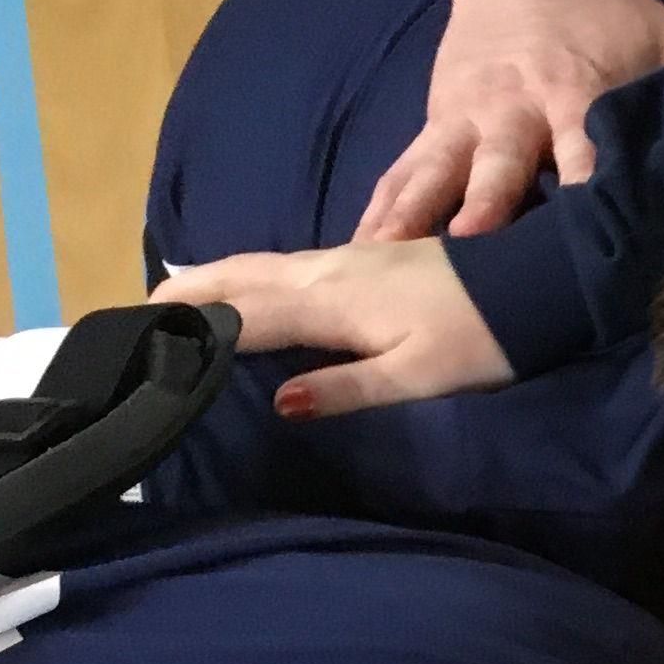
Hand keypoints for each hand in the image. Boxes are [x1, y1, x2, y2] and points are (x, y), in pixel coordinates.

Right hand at [152, 239, 515, 421]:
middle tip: (129, 315)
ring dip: (208, 280)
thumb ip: (346, 389)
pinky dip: (245, 275)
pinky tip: (240, 285)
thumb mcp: (417, 378)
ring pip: (258, 267)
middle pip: (238, 278)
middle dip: (183, 295)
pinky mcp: (362, 260)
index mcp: (331, 303)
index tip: (133, 338)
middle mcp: (327, 272)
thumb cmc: (481, 342)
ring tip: (164, 299)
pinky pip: (283, 266)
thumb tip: (278, 403)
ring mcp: (344, 260)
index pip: (241, 313)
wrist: (535, 287)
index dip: (187, 325)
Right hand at [361, 0, 663, 239]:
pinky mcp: (434, 124)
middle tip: (469, 246)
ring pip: (434, 173)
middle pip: (498, 165)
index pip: (583, 152)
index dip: (585, 191)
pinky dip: (379, 207)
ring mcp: (466, 120)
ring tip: (382, 263)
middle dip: (486, 204)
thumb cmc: (605, 18)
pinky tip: (356, 250)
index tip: (587, 237)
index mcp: (575, 95)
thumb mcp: (663, 37)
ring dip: (412, 217)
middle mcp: (514, 112)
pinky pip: (402, 170)